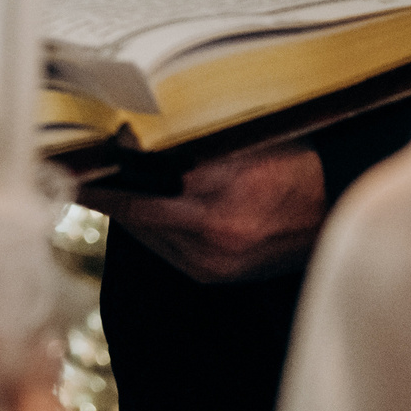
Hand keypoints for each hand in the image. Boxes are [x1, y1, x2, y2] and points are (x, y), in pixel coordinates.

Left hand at [83, 142, 325, 283]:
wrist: (338, 207)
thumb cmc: (294, 161)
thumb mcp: (244, 138)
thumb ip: (190, 142)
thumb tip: (130, 136)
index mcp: (221, 203)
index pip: (138, 191)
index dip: (101, 176)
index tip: (73, 161)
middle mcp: (214, 240)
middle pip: (134, 215)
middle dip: (105, 190)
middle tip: (76, 167)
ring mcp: (213, 263)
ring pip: (144, 232)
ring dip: (124, 207)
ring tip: (101, 180)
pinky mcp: (214, 275)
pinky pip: (163, 247)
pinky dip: (148, 225)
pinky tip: (142, 203)